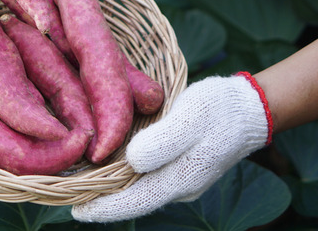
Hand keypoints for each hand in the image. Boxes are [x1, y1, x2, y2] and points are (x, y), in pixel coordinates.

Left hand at [72, 73, 272, 222]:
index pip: (134, 202)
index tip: (75, 211)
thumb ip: (162, 141)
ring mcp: (181, 177)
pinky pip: (148, 176)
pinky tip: (109, 163)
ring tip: (81, 180)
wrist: (249, 106)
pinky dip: (126, 174)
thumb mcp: (189, 117)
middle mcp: (178, 185)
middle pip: (133, 199)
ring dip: (112, 187)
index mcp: (179, 178)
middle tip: (68, 194)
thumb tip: (132, 161)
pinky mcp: (181, 164)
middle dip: (102, 199)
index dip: (103, 208)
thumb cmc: (219, 109)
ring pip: (140, 187)